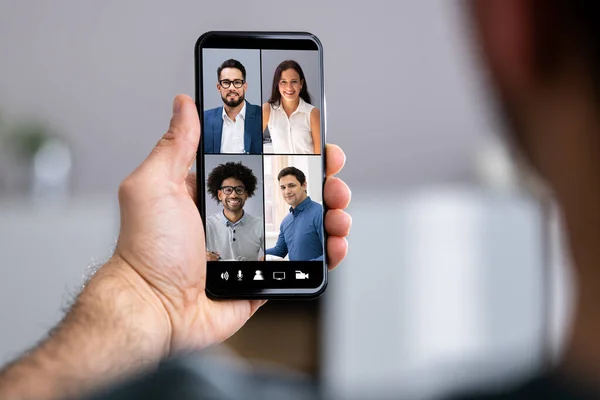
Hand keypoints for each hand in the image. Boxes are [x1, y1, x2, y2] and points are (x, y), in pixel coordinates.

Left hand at [0, 94, 350, 399]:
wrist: (153, 308)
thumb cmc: (147, 249)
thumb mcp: (156, 185)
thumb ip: (175, 145)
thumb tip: (184, 103)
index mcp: (218, 190)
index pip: (265, 162)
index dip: (293, 151)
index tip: (315, 141)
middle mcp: (240, 215)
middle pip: (293, 192)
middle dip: (321, 181)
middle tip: (332, 179)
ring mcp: (255, 247)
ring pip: (305, 225)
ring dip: (330, 214)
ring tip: (337, 212)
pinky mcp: (264, 277)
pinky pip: (303, 263)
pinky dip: (327, 253)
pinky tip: (334, 244)